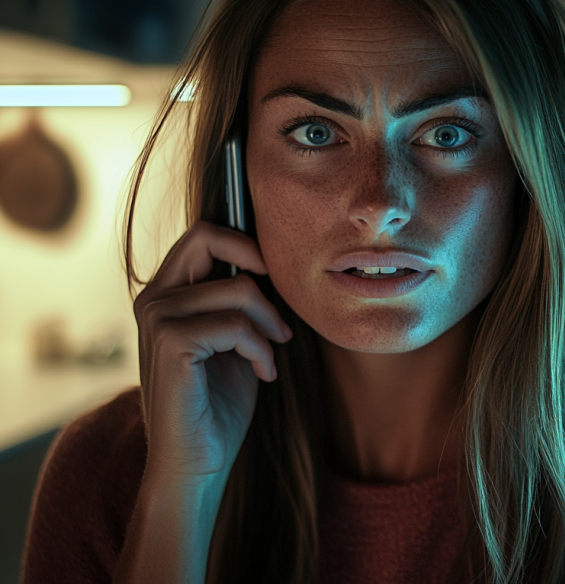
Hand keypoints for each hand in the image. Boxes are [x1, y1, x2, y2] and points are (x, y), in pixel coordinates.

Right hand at [133, 221, 291, 480]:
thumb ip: (239, 301)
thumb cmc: (218, 404)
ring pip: (238, 289)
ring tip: (271, 356)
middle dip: (258, 268)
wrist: (197, 463)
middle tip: (277, 315)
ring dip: (269, 325)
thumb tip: (269, 264)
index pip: (202, 235)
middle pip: (209, 239)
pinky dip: (261, 349)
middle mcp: (153, 299)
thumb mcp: (234, 340)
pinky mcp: (170, 343)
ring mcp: (157, 319)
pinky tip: (264, 374)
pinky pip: (236, 325)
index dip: (246, 244)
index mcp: (165, 294)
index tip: (274, 277)